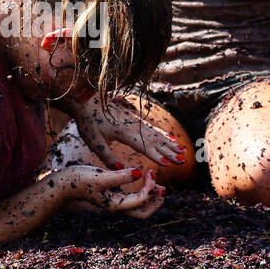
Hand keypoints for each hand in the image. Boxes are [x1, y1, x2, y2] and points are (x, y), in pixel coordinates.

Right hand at [54, 165, 165, 218]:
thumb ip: (121, 176)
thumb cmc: (79, 180)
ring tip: (157, 183)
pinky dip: (142, 191)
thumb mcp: (101, 176)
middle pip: (143, 213)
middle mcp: (117, 206)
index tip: (150, 172)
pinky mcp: (112, 194)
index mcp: (116, 205)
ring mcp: (115, 201)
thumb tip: (140, 174)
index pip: (141, 201)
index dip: (150, 188)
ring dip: (151, 197)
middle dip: (156, 202)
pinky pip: (133, 198)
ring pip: (139, 207)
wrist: (62, 184)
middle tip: (162, 187)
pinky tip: (143, 178)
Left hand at [66, 94, 183, 168]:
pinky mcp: (133, 118)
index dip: (156, 156)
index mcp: (123, 133)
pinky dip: (163, 133)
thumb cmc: (88, 121)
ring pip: (156, 133)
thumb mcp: (93, 142)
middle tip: (183, 160)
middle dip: (169, 151)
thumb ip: (108, 157)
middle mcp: (133, 126)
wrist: (86, 98)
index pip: (143, 146)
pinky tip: (170, 137)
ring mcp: (135, 121)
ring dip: (170, 143)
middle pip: (155, 140)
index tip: (169, 164)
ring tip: (183, 150)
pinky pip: (152, 127)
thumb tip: (122, 169)